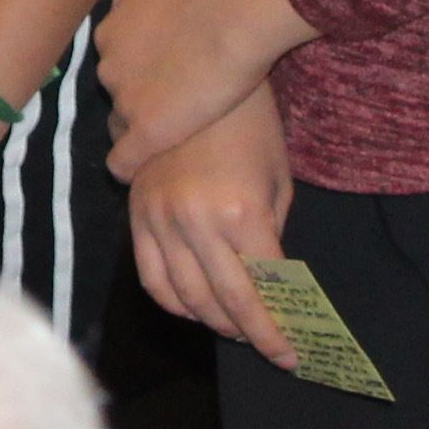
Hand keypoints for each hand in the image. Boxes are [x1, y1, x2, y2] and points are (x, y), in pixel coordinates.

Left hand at [98, 0, 307, 175]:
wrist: (233, 11)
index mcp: (109, 30)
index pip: (116, 58)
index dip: (141, 66)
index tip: (164, 70)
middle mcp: (108, 64)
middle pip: (117, 87)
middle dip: (139, 91)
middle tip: (174, 96)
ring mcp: (125, 98)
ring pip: (121, 120)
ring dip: (141, 123)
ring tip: (170, 130)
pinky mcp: (146, 130)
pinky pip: (122, 160)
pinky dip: (128, 165)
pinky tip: (139, 170)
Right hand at [125, 88, 296, 364]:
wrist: (196, 74)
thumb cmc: (252, 124)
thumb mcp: (279, 182)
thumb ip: (273, 241)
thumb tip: (273, 292)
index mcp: (240, 214)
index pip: (262, 293)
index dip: (279, 330)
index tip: (292, 354)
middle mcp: (195, 222)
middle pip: (225, 304)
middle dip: (252, 334)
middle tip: (270, 347)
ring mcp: (159, 218)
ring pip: (185, 298)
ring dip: (214, 322)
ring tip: (236, 327)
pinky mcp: (136, 212)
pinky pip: (150, 277)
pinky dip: (174, 302)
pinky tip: (196, 306)